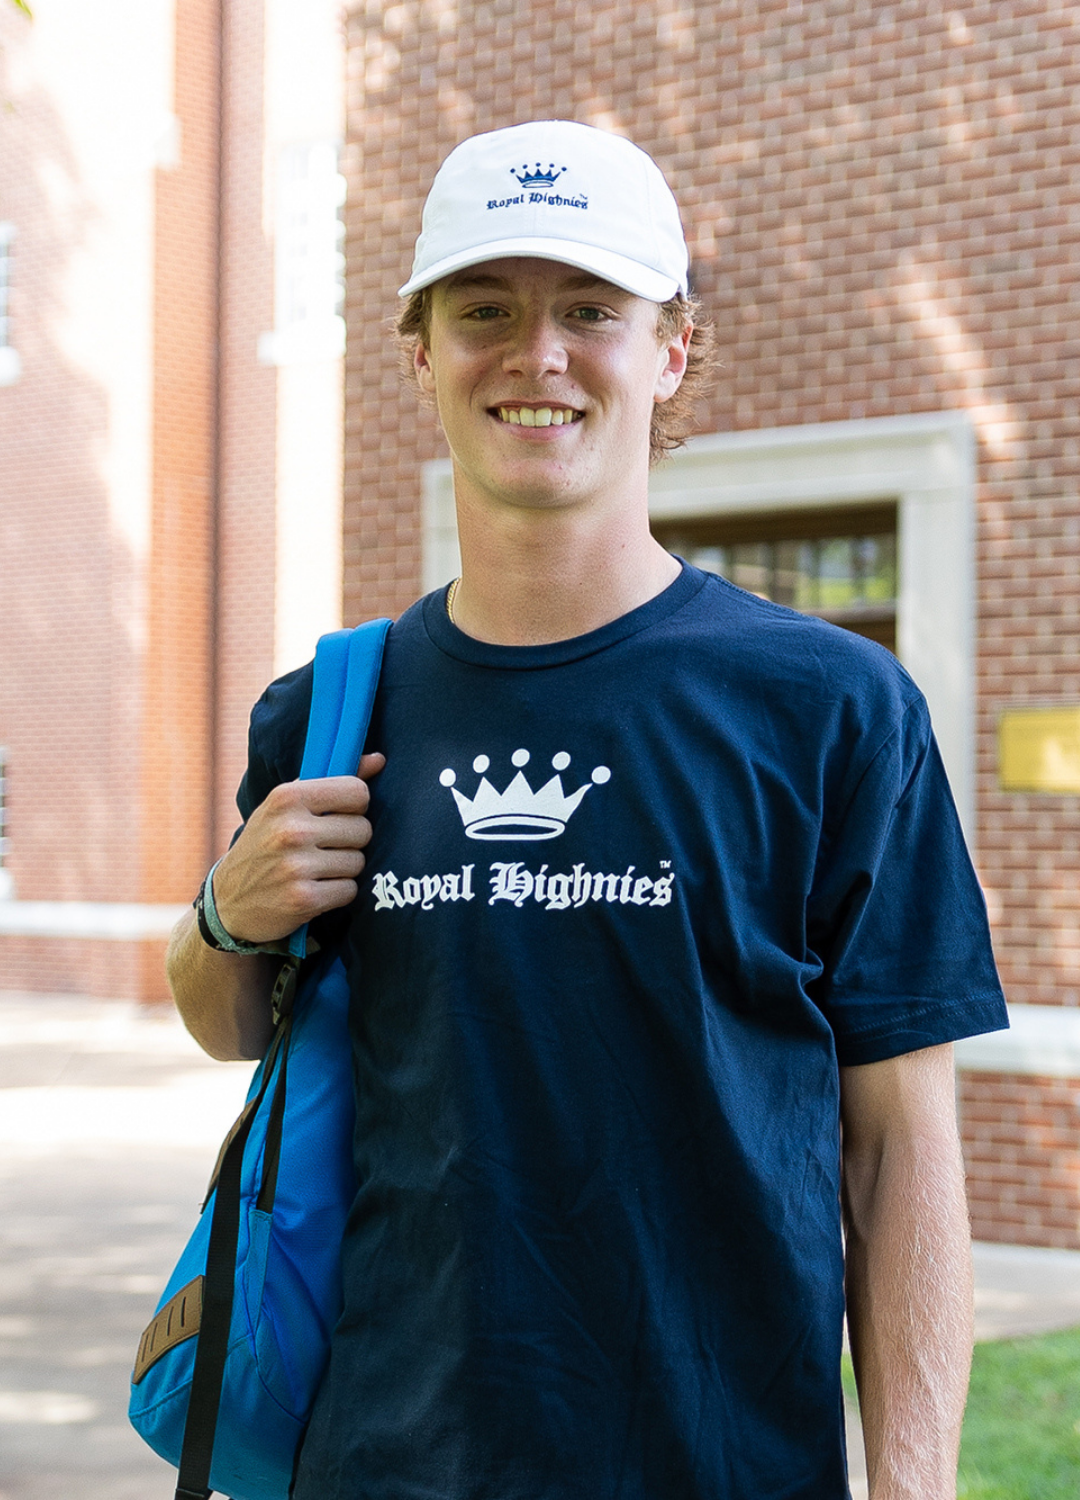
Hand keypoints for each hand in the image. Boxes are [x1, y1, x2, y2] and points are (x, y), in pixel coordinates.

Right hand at [211, 753, 384, 944]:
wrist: (227, 900)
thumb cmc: (265, 844)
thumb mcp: (285, 806)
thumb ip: (332, 781)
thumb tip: (379, 759)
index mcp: (286, 798)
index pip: (357, 792)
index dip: (355, 806)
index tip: (339, 815)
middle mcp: (291, 830)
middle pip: (363, 829)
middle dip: (350, 841)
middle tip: (323, 848)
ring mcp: (296, 867)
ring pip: (359, 862)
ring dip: (344, 869)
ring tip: (317, 869)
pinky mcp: (304, 899)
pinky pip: (350, 890)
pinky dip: (338, 893)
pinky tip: (314, 889)